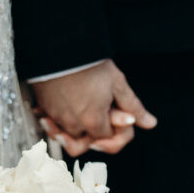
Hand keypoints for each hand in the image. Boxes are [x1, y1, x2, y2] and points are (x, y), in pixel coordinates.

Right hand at [31, 59, 156, 156]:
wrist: (60, 48)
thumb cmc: (89, 64)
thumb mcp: (117, 84)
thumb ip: (133, 107)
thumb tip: (149, 123)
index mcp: (94, 121)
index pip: (107, 140)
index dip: (114, 129)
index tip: (114, 115)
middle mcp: (74, 124)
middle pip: (86, 145)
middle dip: (94, 136)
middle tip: (98, 117)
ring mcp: (56, 118)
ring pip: (66, 138)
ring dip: (75, 132)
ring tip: (81, 114)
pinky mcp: (44, 109)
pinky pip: (51, 126)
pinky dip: (57, 123)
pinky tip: (64, 109)